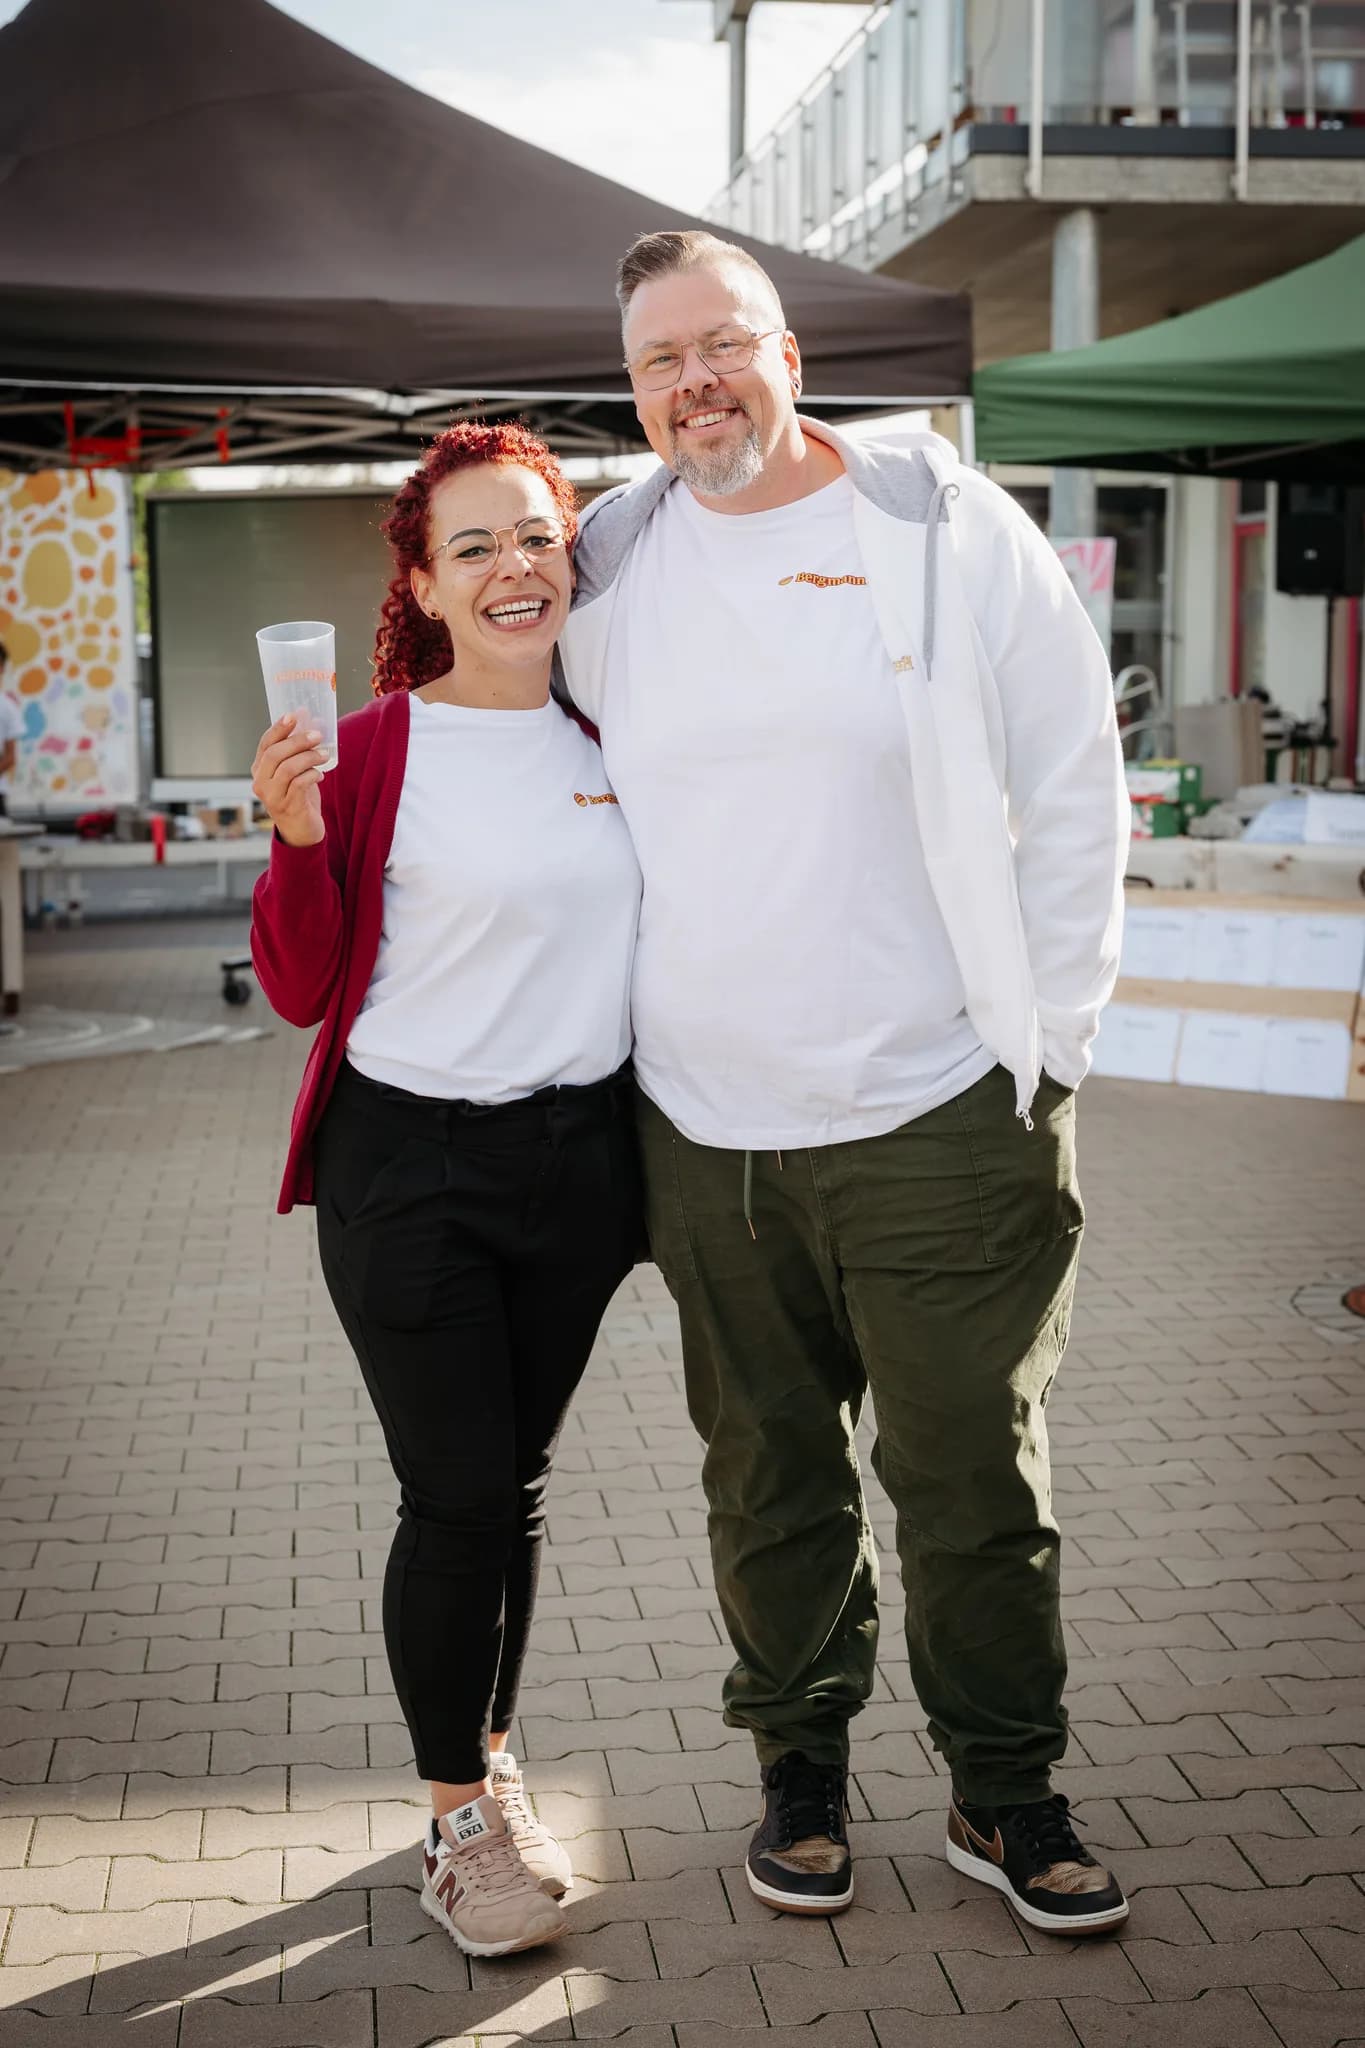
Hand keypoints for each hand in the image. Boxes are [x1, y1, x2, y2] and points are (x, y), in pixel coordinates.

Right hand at [251, 712, 327, 847]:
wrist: (301, 831)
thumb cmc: (298, 796)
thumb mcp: (295, 770)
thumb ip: (298, 749)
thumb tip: (311, 718)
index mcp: (259, 770)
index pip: (265, 744)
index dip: (278, 729)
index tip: (293, 716)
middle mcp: (261, 783)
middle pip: (275, 754)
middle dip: (297, 741)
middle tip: (317, 735)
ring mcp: (272, 796)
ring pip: (287, 768)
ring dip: (309, 757)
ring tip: (324, 755)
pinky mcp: (288, 807)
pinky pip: (299, 784)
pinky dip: (312, 775)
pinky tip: (320, 775)